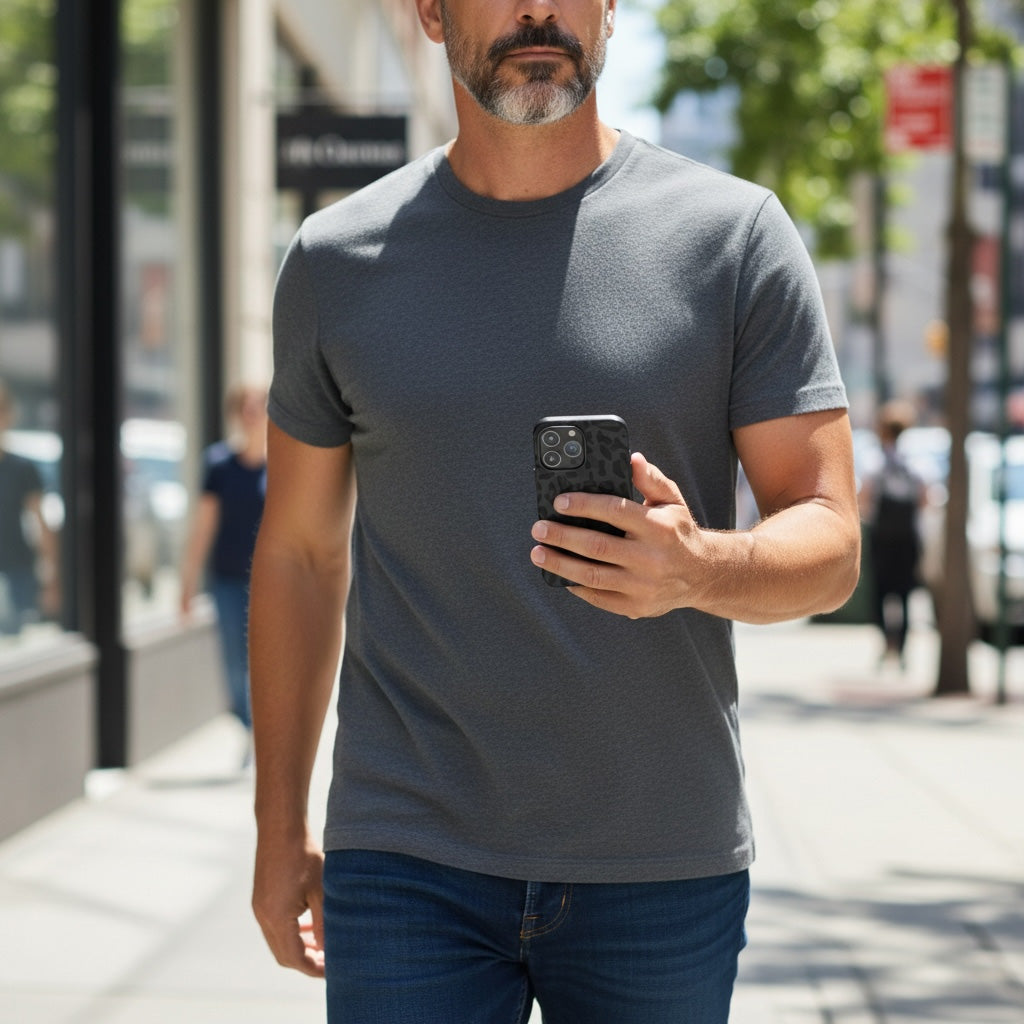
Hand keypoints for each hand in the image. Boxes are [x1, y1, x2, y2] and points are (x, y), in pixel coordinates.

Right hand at [252, 832, 325, 977]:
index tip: (332, 969)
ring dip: (298, 947)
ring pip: (278, 941)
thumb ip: (323, 923)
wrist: (280, 827)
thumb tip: (328, 949)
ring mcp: (259, 908)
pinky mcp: (261, 898)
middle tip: (328, 961)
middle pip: (283, 955)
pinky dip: (290, 932)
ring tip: (321, 946)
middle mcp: (263, 917)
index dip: (313, 968)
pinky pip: (274, 926)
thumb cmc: (303, 854)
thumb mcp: (321, 890)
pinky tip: (307, 925)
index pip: (295, 958)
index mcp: (277, 918)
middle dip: (306, 962)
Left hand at [530, 452, 710, 618]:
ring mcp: (643, 586)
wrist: (703, 575)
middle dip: (562, 536)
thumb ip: (650, 479)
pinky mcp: (636, 607)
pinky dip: (575, 586)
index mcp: (660, 528)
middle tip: (539, 528)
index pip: (615, 511)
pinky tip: (560, 574)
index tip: (559, 502)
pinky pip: (597, 597)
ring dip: (560, 564)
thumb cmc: (678, 532)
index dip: (584, 505)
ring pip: (592, 575)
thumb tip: (631, 458)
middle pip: (596, 546)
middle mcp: (652, 559)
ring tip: (538, 553)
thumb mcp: (672, 501)